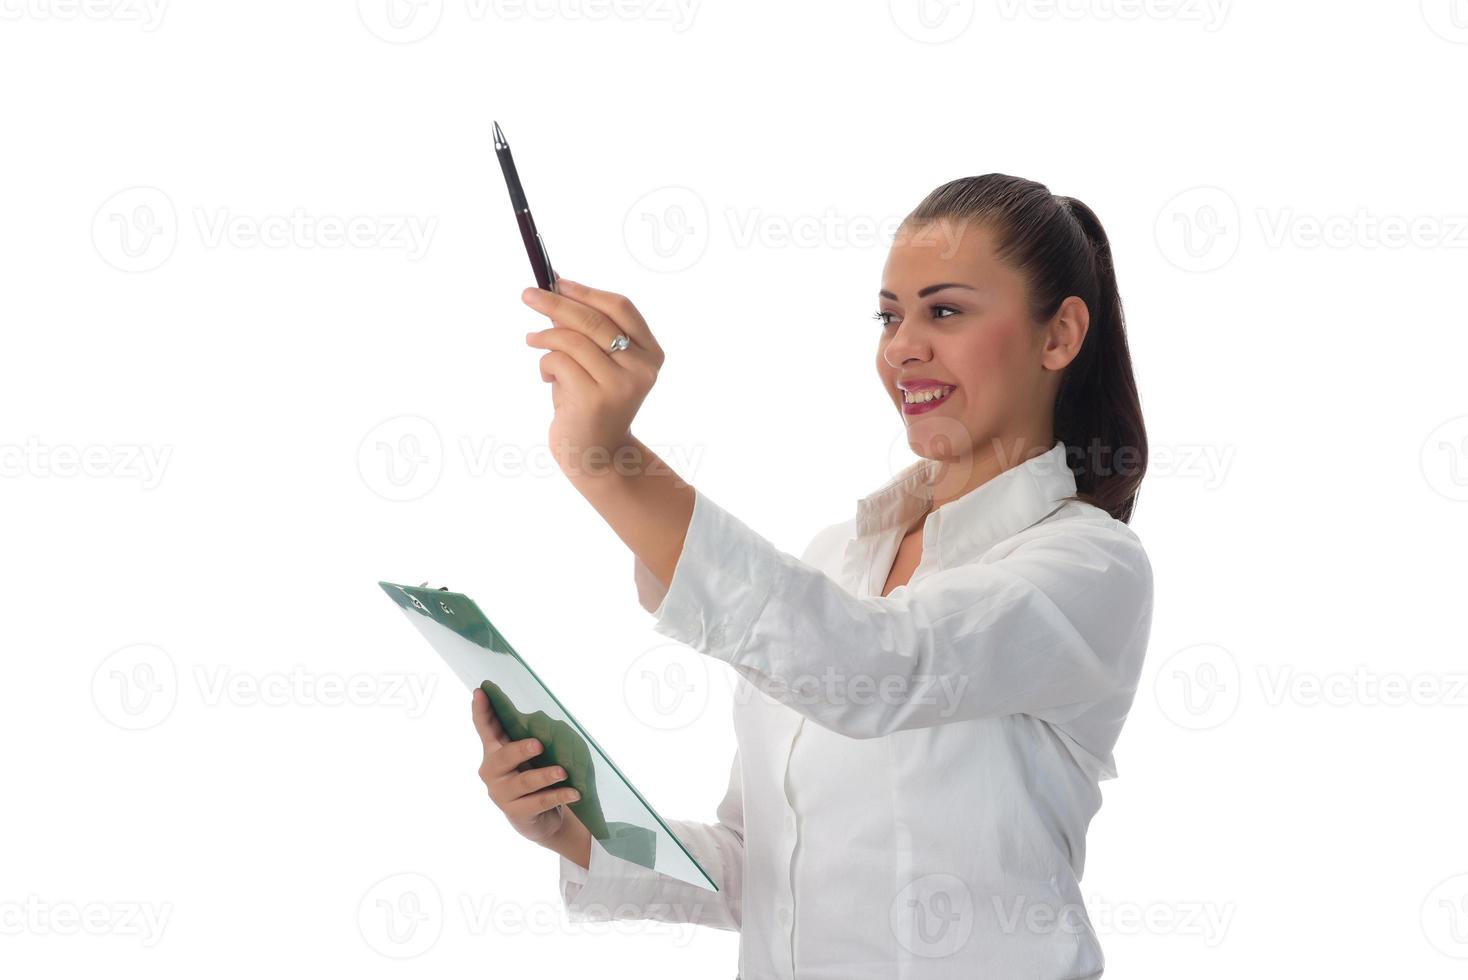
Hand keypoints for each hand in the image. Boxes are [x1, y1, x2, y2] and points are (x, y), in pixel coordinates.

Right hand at [471, 688, 581, 846]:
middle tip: (538, 744)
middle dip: (520, 750)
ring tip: (563, 772)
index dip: (481, 710)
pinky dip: (558, 796)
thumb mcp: (535, 754)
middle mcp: (492, 772)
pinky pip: (539, 802)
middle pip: (502, 757)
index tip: (480, 691)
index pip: (485, 728)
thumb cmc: (539, 774)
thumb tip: (547, 724)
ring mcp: (501, 794)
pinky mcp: (516, 813)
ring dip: (545, 776)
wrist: (545, 817)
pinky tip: (574, 793)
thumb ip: (533, 737)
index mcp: (496, 750)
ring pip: (524, 782)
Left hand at [522, 277, 664, 479]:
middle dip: (556, 303)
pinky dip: (545, 365)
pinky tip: (548, 379)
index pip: (621, 308)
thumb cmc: (591, 402)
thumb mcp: (598, 363)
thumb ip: (587, 332)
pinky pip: (558, 362)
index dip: (587, 291)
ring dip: (545, 338)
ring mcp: (621, 385)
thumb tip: (555, 289)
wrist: (596, 455)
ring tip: (533, 342)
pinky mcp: (595, 400)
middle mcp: (642, 369)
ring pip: (572, 340)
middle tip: (528, 295)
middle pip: (594, 320)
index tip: (558, 281)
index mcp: (650, 354)